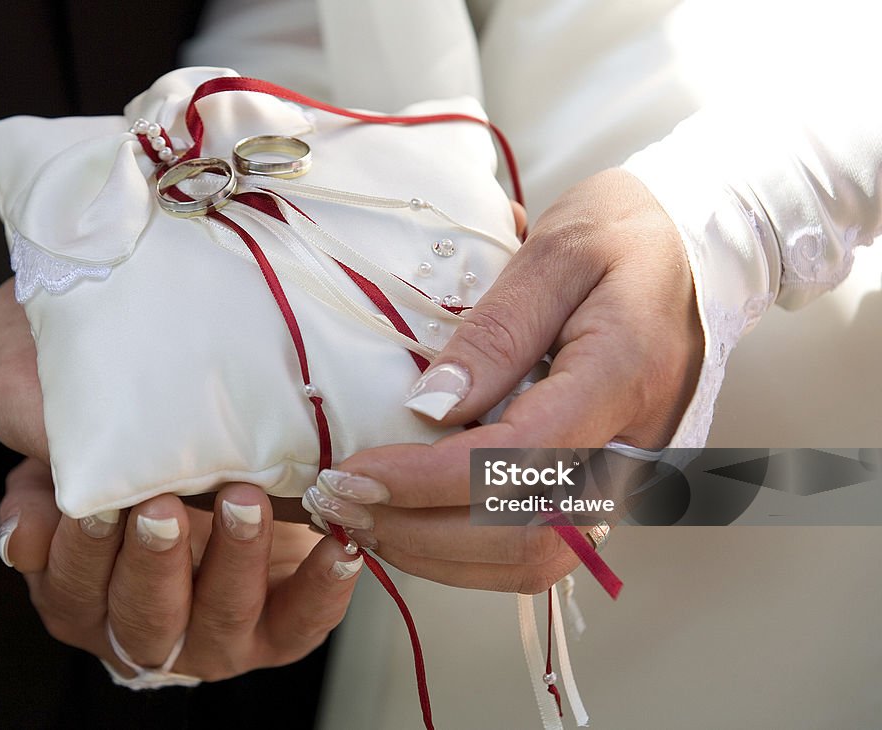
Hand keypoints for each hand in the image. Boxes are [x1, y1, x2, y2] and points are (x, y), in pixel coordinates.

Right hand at [0, 458, 361, 680]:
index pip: (74, 587)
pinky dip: (323, 589)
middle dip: (156, 562)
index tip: (101, 505)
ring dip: (234, 563)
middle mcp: (145, 633)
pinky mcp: (277, 634)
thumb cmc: (132, 469)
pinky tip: (337, 545)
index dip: (85, 551)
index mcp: (83, 599)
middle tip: (168, 506)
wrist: (206, 477)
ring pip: (221, 620)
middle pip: (145, 616)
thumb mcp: (72, 469)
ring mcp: (215, 640)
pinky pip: (303, 624)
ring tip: (245, 503)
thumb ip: (41, 494)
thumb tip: (23, 539)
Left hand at [301, 169, 702, 592]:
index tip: (353, 471)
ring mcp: (623, 476)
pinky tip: (413, 523)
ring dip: (436, 554)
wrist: (699, 256)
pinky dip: (467, 552)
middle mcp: (631, 448)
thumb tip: (430, 405)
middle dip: (417, 531)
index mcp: (624, 378)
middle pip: (520, 535)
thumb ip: (497, 330)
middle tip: (338, 503)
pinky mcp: (605, 485)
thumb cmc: (629, 236)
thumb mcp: (558, 252)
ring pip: (530, 561)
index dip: (424, 481)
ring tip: (362, 519)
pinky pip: (538, 546)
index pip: (515, 461)